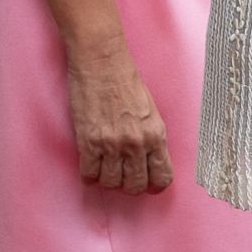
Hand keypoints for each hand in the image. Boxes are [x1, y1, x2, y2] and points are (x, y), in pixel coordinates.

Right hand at [66, 41, 172, 195]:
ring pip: (111, 184)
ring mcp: (112, 145)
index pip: (162, 176)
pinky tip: (91, 167)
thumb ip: (151, 137)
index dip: (156, 184)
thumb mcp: (151, 110)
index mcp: (156, 134)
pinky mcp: (89, 143)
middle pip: (135, 186)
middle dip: (131, 186)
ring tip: (107, 169)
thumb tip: (149, 160)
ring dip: (108, 181)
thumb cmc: (127, 83)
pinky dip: (89, 176)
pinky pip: (89, 175)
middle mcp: (136, 143)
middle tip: (125, 177)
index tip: (151, 185)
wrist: (102, 65)